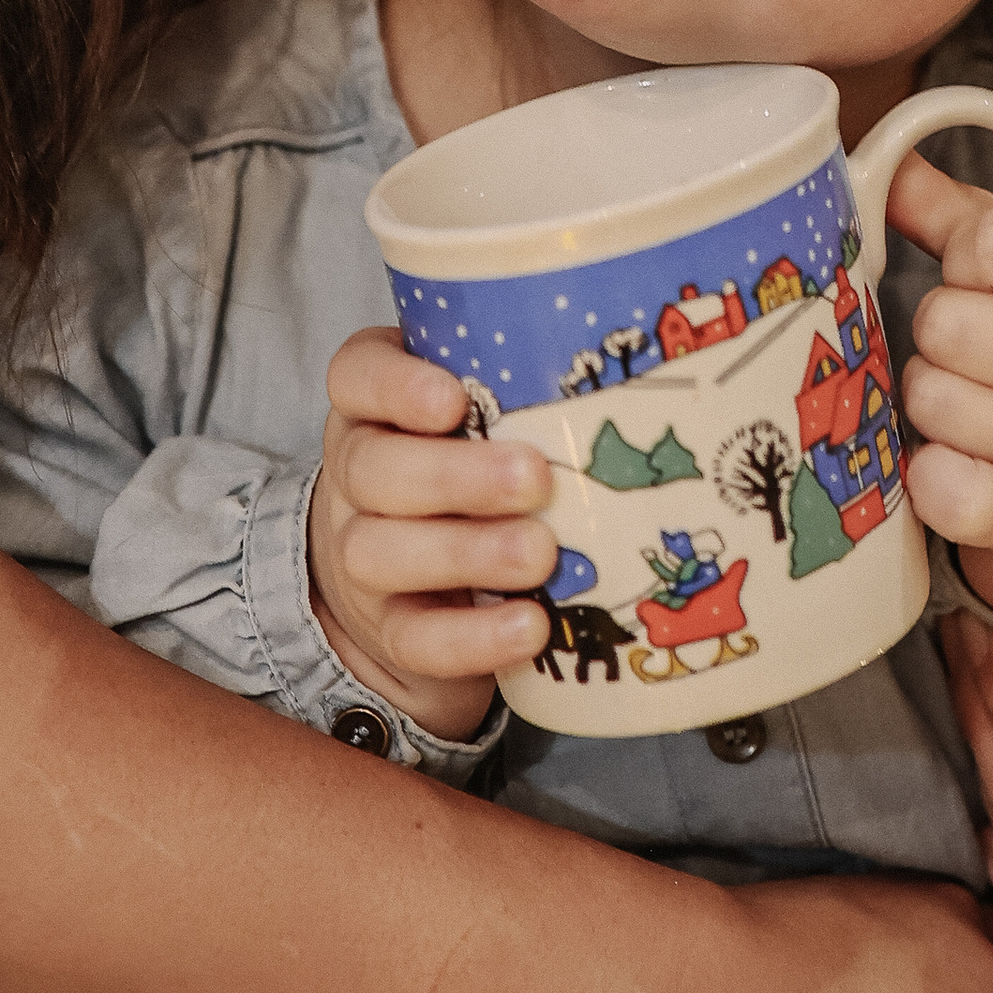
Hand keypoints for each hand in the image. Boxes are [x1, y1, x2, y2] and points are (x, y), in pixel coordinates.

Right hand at [308, 328, 558, 736]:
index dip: (395, 387)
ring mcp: (362, 555)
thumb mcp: (482, 411)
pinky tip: (528, 625)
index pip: (357, 375)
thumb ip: (523, 384)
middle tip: (534, 479)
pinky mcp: (389, 628)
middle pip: (373, 469)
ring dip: (466, 553)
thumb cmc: (467, 461)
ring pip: (380, 552)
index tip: (454, 399)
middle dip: (455, 476)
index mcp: (374, 406)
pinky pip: (414, 637)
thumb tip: (636, 355)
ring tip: (539, 555)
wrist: (408, 576)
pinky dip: (472, 636)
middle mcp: (356, 476)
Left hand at [886, 151, 992, 634]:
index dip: (970, 255)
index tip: (990, 279)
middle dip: (942, 327)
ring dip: (930, 393)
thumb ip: (967, 215)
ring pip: (932, 396)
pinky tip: (955, 457)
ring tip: (969, 395)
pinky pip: (944, 490)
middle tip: (974, 345)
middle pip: (950, 321)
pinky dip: (930, 472)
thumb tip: (882, 165)